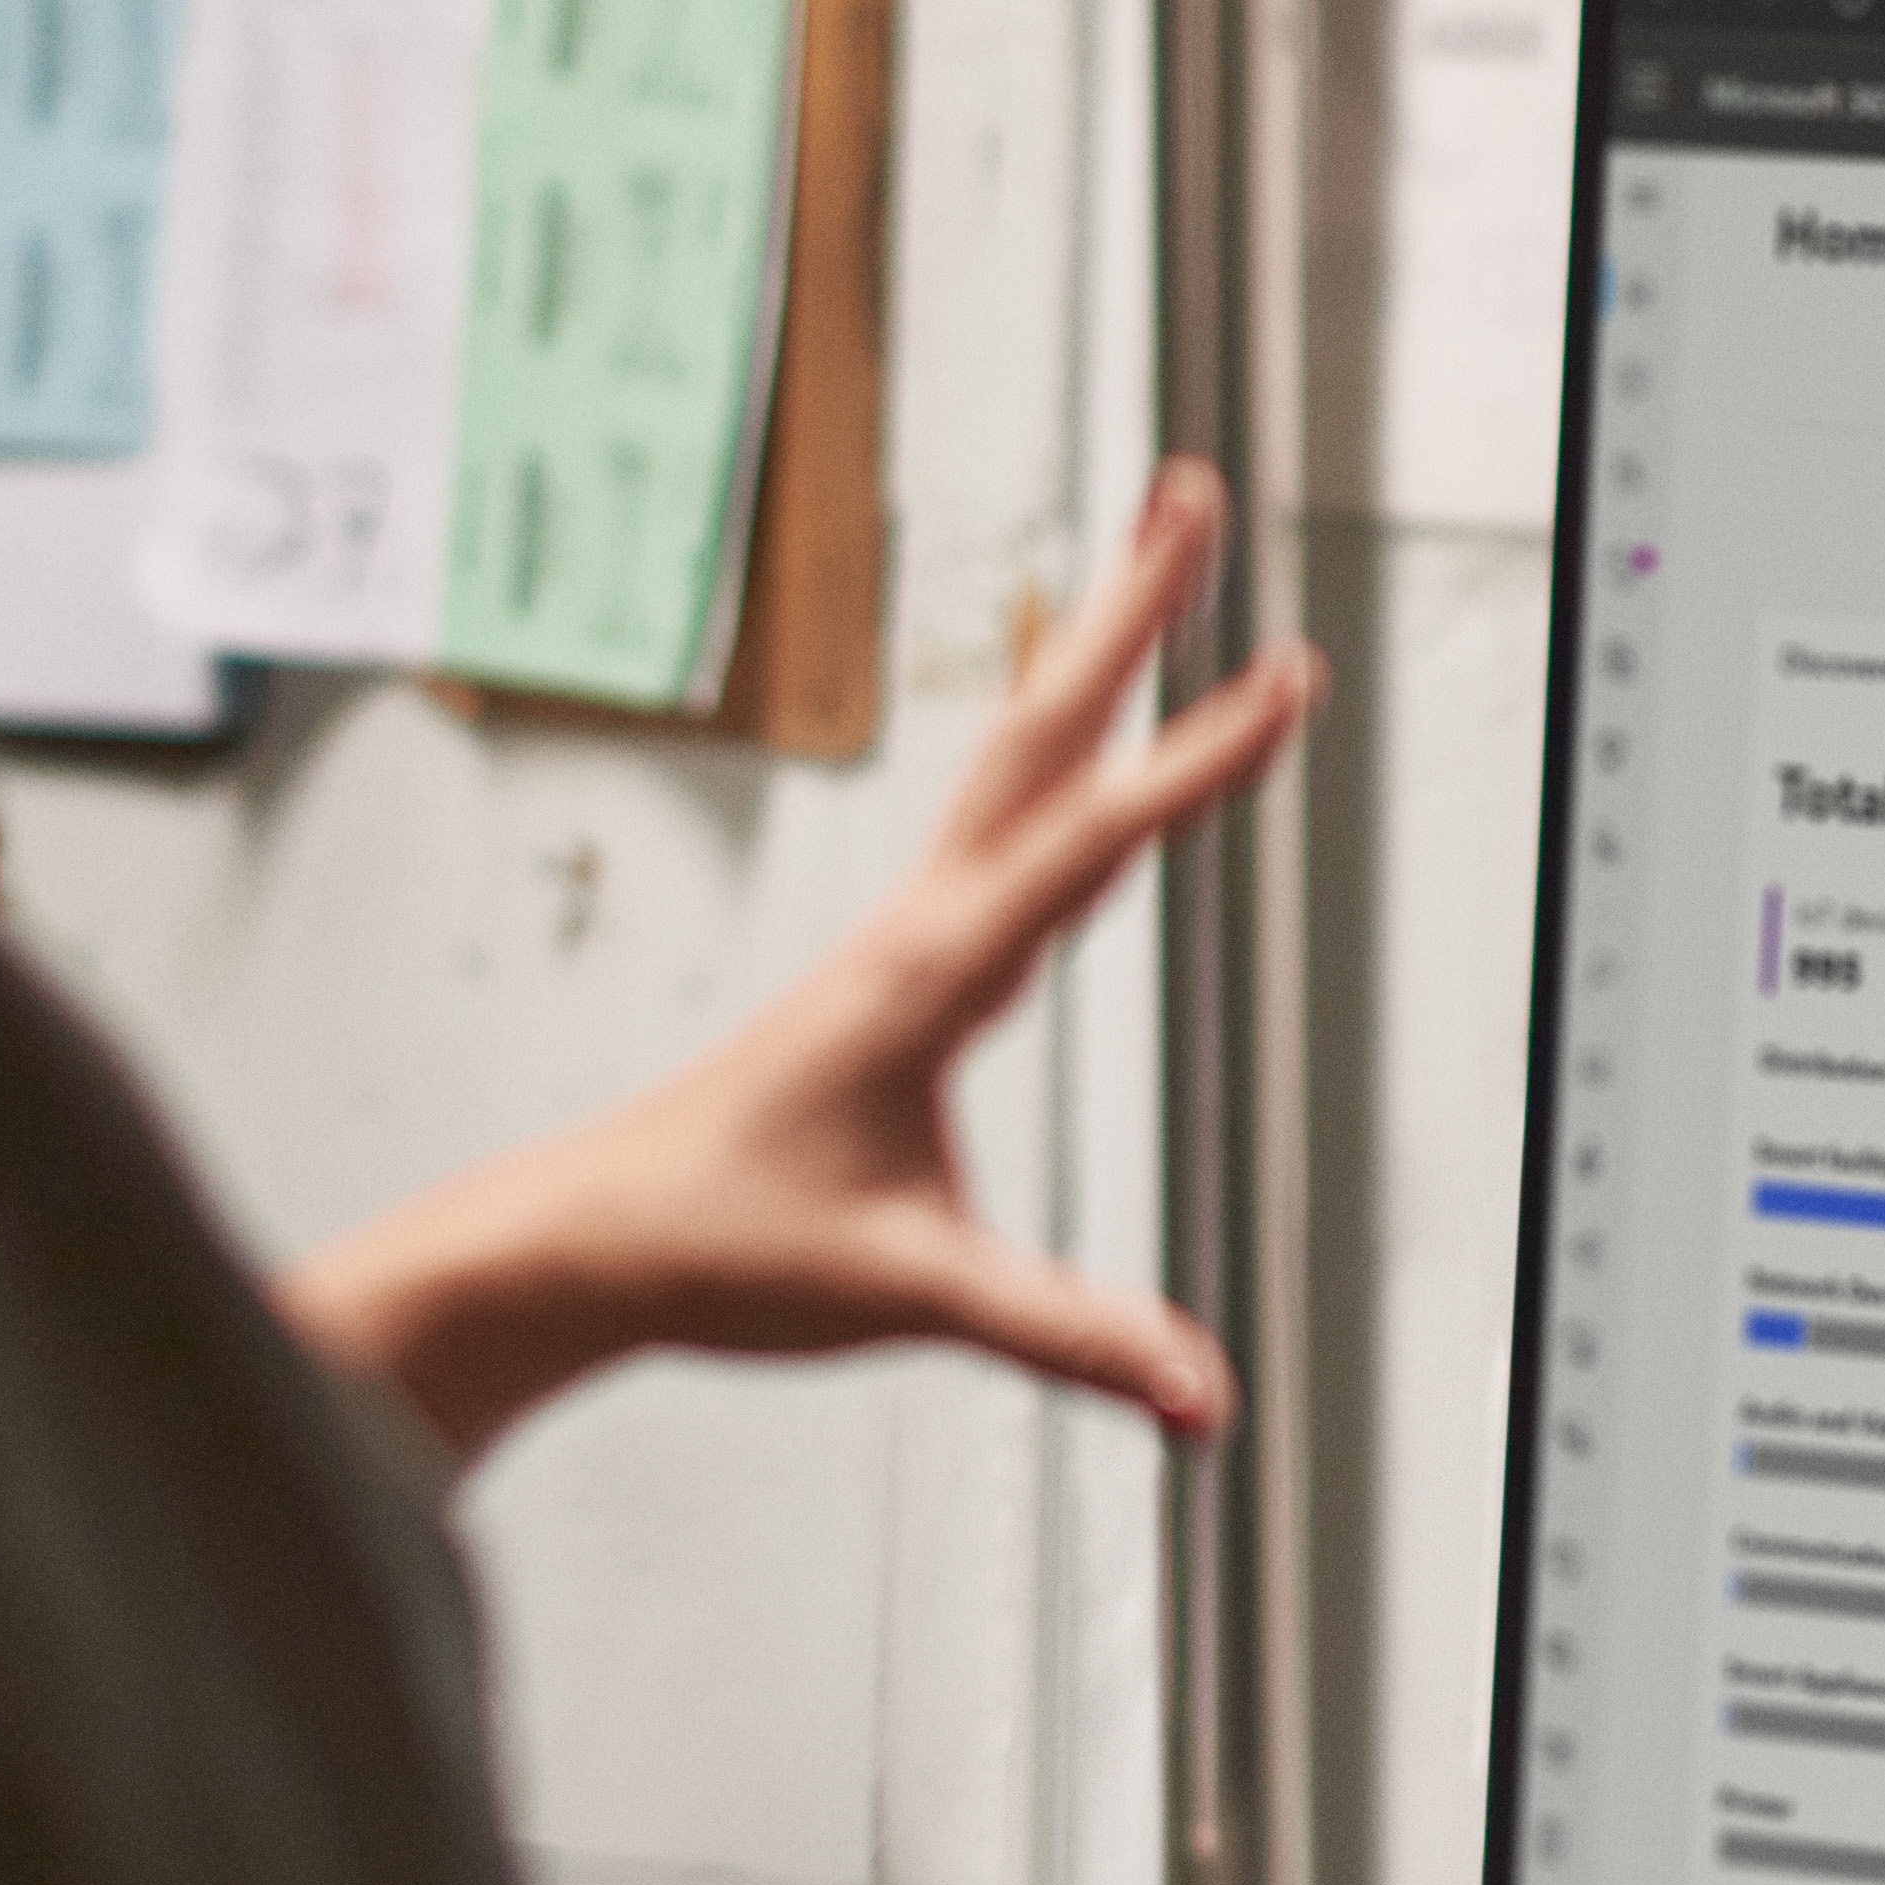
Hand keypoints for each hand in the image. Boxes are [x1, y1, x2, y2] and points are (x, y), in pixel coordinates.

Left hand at [281, 459, 1317, 1469]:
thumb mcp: (912, 1295)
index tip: (1290, 675)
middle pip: (1042, 728)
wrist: (595, 1240)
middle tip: (1192, 487)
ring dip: (1089, 647)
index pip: (1092, 841)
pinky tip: (1075, 739)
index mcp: (932, 976)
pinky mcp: (894, 963)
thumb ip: (1064, 1336)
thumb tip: (1196, 1397)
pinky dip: (1054, 741)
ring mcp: (905, 931)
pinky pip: (996, 815)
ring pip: (1015, 753)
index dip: (1199, 760)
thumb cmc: (727, 1249)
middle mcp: (920, 924)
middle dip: (1128, 606)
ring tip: (1152, 548)